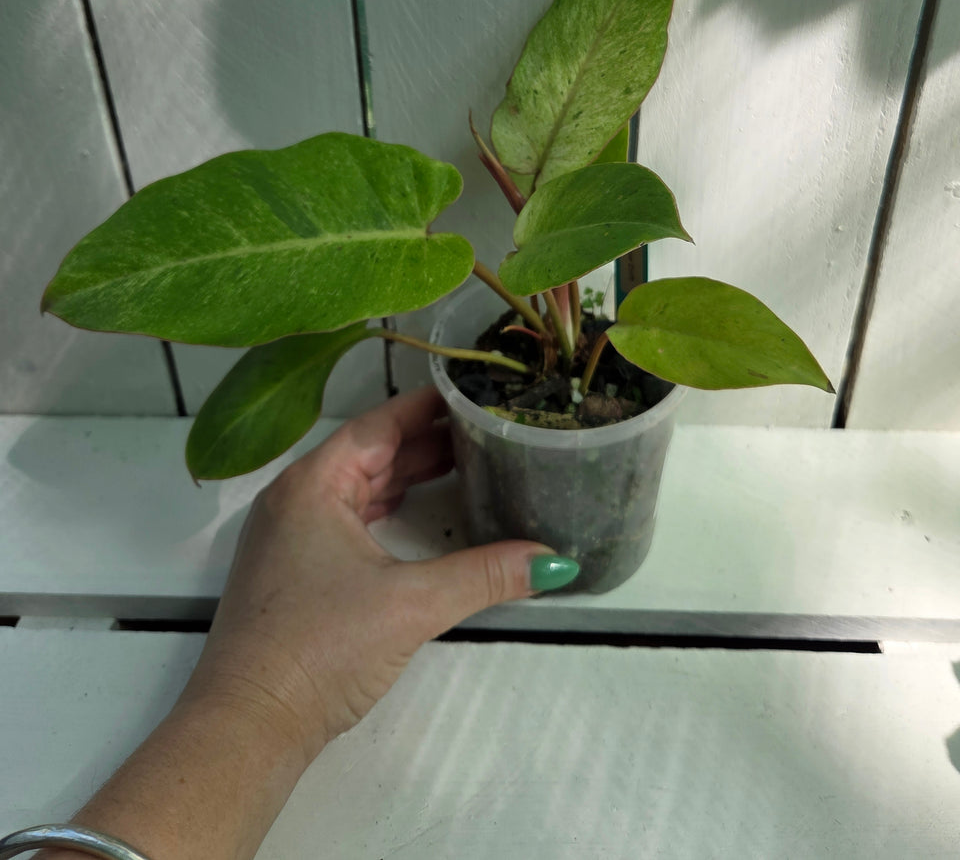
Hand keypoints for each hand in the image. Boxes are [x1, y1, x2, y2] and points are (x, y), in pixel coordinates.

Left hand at [181, 386, 560, 762]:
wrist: (247, 726)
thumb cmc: (318, 650)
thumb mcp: (411, 605)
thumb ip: (485, 575)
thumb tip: (554, 562)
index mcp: (314, 484)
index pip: (380, 423)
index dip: (430, 405)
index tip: (478, 392)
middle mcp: (296, 498)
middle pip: (370, 452)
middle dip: (427, 440)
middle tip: (488, 428)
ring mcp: (289, 535)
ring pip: (358, 487)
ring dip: (407, 475)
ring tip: (466, 463)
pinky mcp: (293, 570)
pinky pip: (346, 518)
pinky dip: (385, 508)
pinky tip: (417, 512)